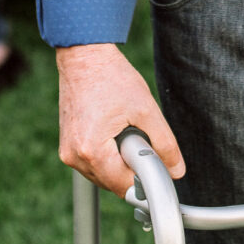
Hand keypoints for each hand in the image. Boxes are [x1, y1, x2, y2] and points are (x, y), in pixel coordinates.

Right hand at [56, 43, 184, 193]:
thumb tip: (177, 171)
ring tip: (122, 130)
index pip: (124, 187)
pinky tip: (111, 130)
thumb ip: (165, 143)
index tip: (155, 166)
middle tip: (138, 138)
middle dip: (131, 168)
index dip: (145, 181)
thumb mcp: (146, 110)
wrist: (84, 56)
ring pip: (102, 175)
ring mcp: (67, 152)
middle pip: (113, 184)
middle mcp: (74, 156)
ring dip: (118, 162)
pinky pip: (92, 163)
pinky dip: (106, 155)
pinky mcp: (66, 145)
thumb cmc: (112, 77)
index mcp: (92, 151)